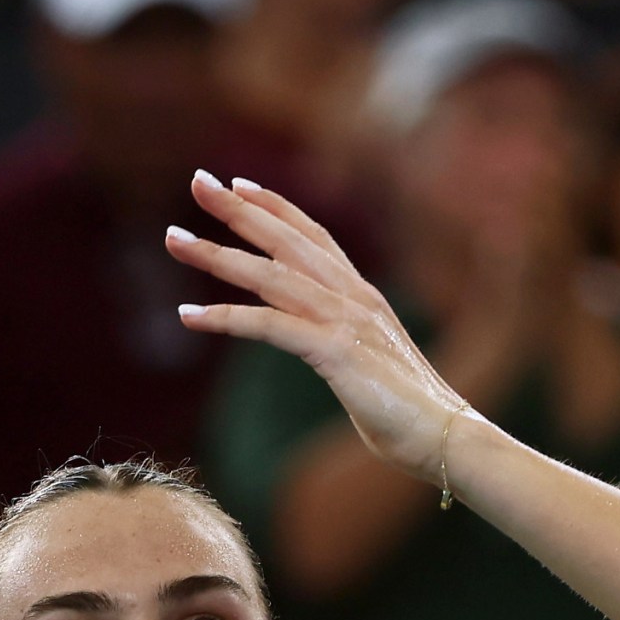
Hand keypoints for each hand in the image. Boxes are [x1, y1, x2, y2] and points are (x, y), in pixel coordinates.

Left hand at [167, 173, 469, 482]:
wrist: (447, 437)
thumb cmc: (409, 415)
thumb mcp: (369, 368)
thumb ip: (344, 349)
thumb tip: (325, 352)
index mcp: (364, 298)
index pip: (315, 237)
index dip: (277, 208)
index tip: (240, 185)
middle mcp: (354, 298)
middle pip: (287, 240)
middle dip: (239, 209)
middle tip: (197, 181)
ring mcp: (346, 321)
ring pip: (269, 275)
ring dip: (216, 254)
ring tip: (173, 238)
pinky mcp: (335, 351)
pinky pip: (269, 325)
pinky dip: (226, 317)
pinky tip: (187, 316)